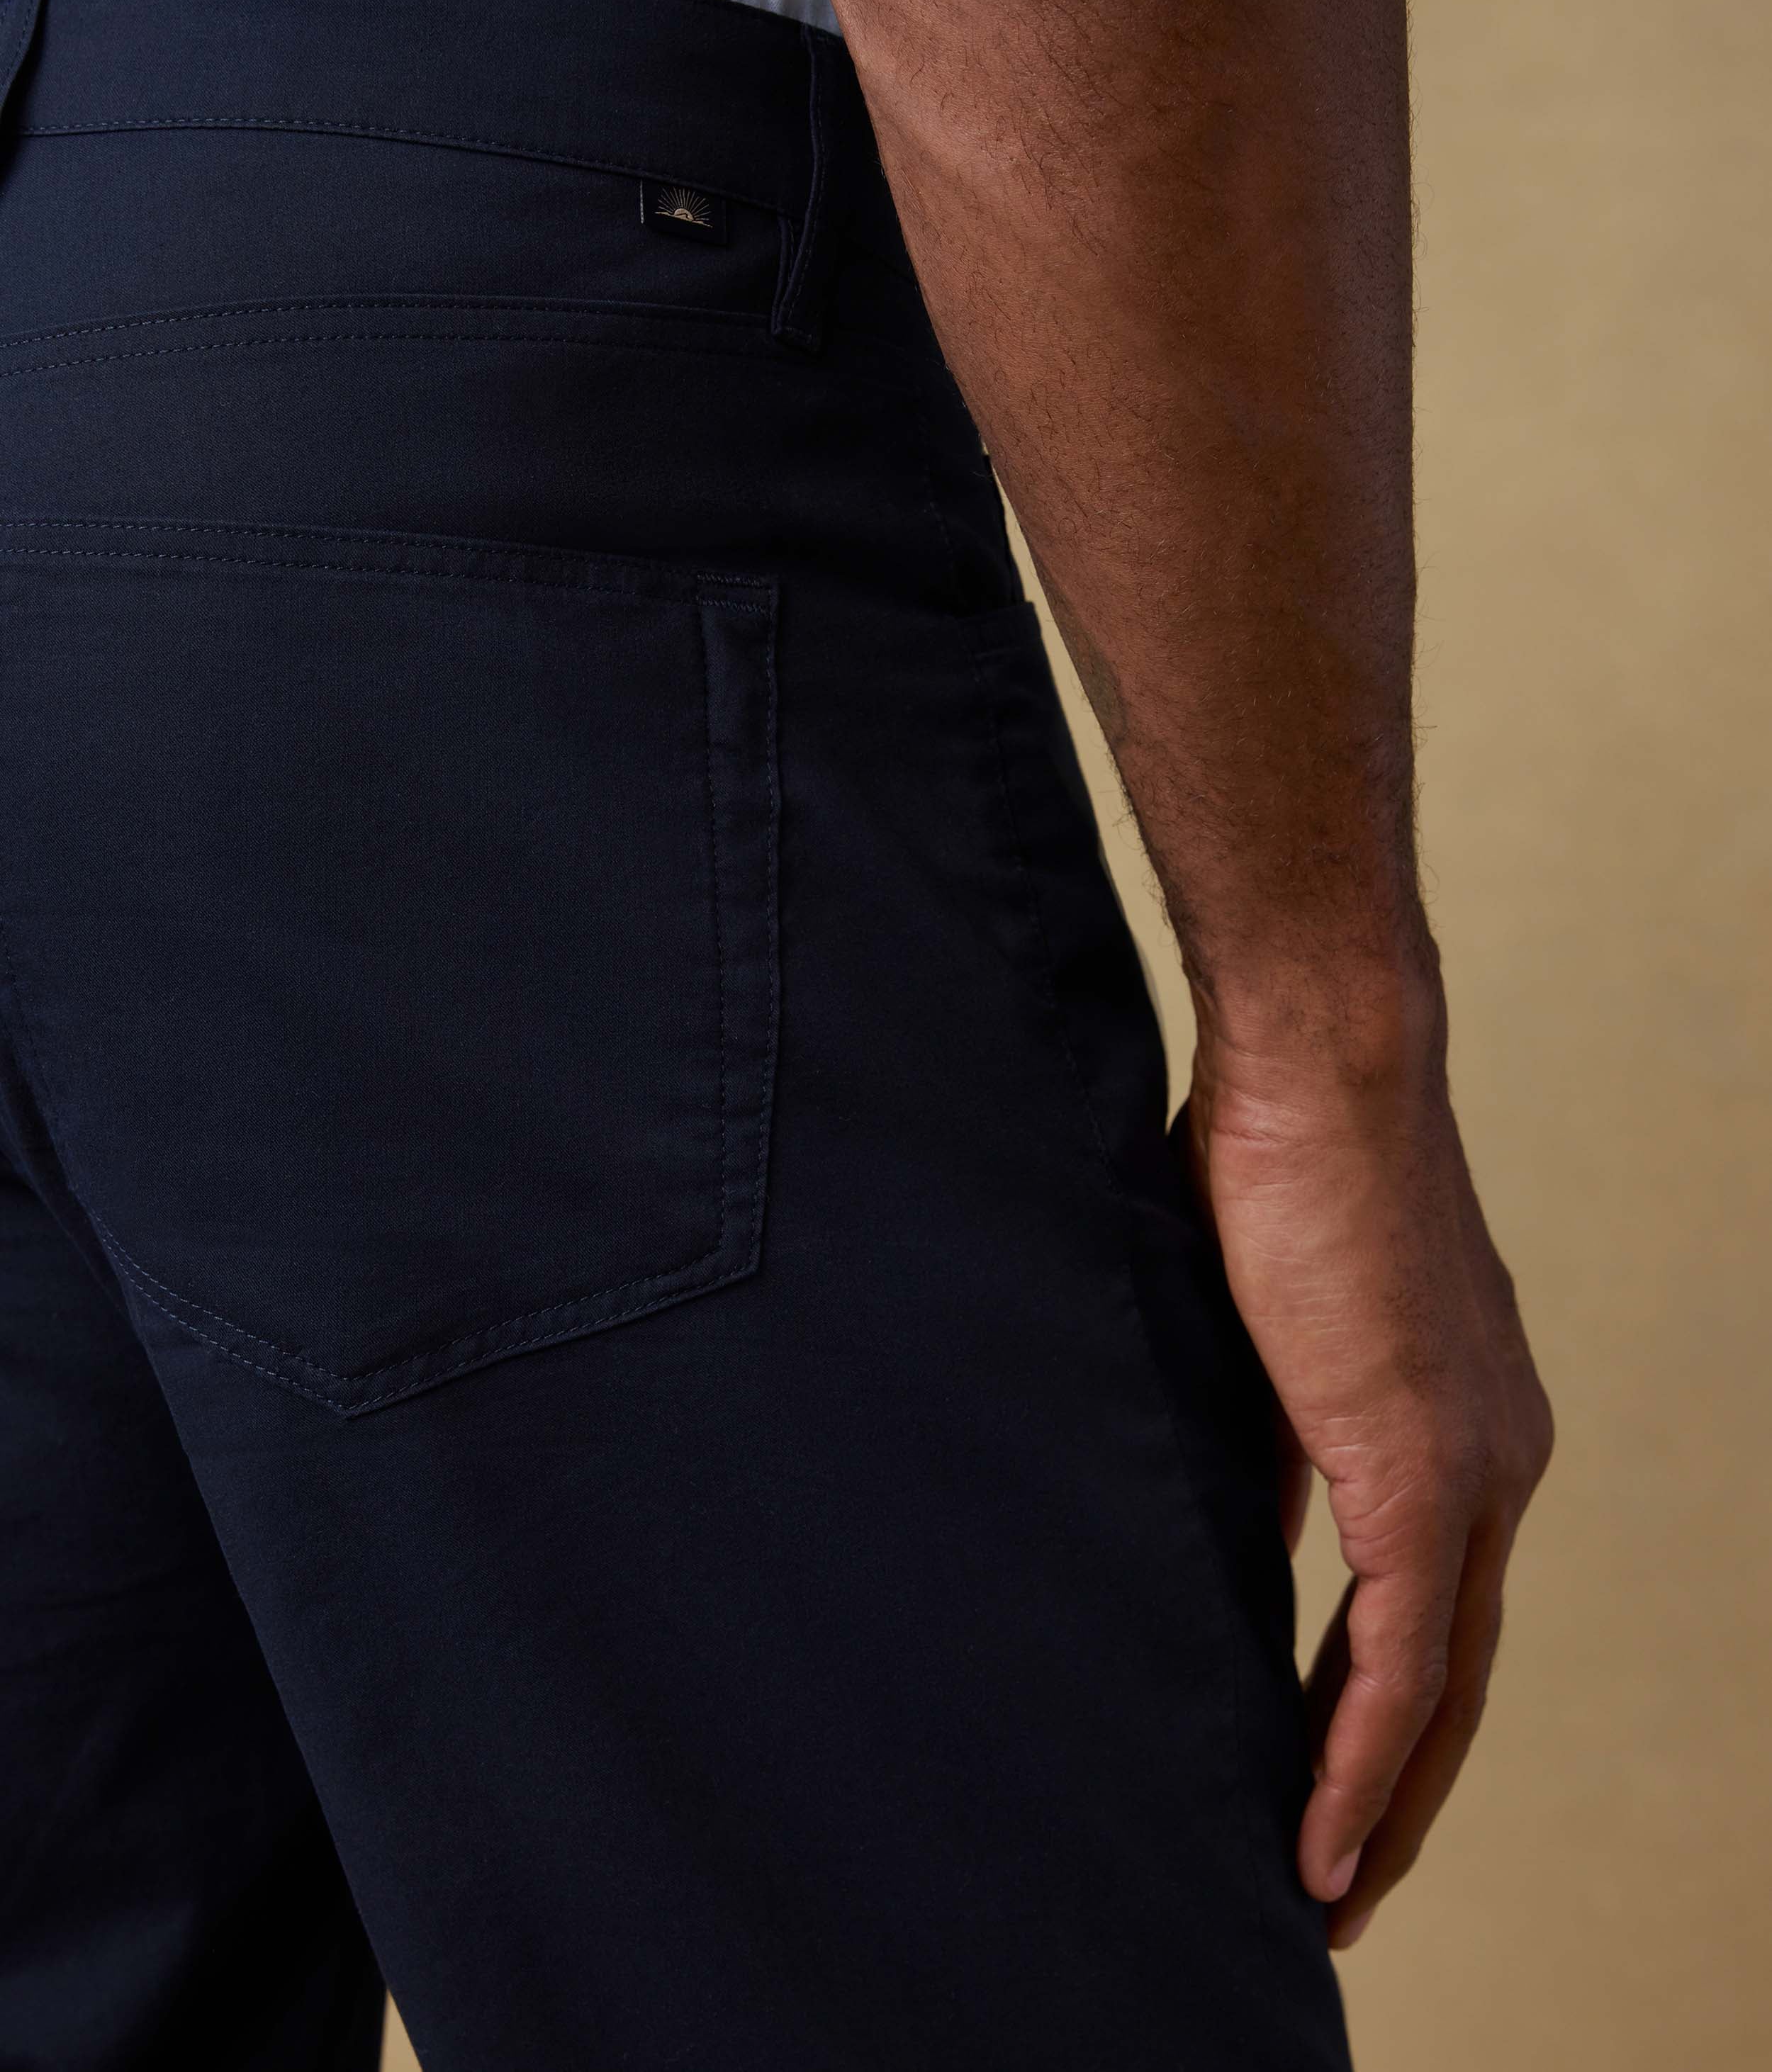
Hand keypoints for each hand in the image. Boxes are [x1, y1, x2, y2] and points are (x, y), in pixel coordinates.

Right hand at [1181, 984, 1552, 1948]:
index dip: (1380, 1710)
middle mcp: (1497, 1456)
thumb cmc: (1273, 1157)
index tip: (1325, 1783)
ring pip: (1441, 1689)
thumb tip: (1237, 1519)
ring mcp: (1471, 1469)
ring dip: (1380, 1804)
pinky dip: (1355, 1762)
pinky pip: (1399, 1662)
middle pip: (1457, 1674)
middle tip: (1335, 1886)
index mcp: (1462, 1415)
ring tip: (1324, 1894)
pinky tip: (1315, 1842)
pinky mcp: (1422, 1473)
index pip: (1433, 1604)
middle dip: (1396, 1791)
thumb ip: (1270, 1433)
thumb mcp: (1262, 1325)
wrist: (1316, 1063)